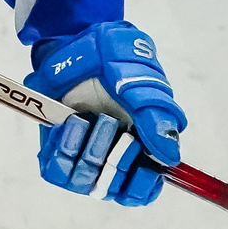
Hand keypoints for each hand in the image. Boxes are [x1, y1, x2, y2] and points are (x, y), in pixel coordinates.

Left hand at [24, 20, 184, 206]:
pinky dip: (63, 149)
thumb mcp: (142, 84)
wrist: (77, 40)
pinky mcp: (57, 147)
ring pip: (84, 181)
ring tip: (86, 119)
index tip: (142, 171)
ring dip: (87, 150)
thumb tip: (170, 157)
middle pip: (113, 188)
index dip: (141, 187)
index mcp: (142, 145)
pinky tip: (69, 124)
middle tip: (110, 124)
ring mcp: (83, 152)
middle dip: (113, 161)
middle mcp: (112, 154)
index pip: (143, 188)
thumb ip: (156, 119)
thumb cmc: (116, 60)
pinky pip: (56, 170)